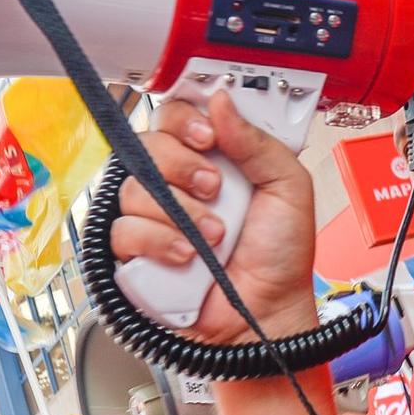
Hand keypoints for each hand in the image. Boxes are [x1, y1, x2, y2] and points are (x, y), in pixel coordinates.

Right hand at [109, 93, 320, 343]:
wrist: (266, 313)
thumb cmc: (281, 257)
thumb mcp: (289, 187)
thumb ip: (257, 141)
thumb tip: (221, 101)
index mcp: (213, 159)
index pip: (177, 116)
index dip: (185, 119)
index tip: (208, 137)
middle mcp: (178, 183)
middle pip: (147, 144)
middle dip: (182, 165)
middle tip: (213, 188)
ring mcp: (154, 217)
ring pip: (134, 188)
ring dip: (180, 212)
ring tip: (213, 236)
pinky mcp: (136, 252)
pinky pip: (124, 231)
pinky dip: (159, 242)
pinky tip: (187, 256)